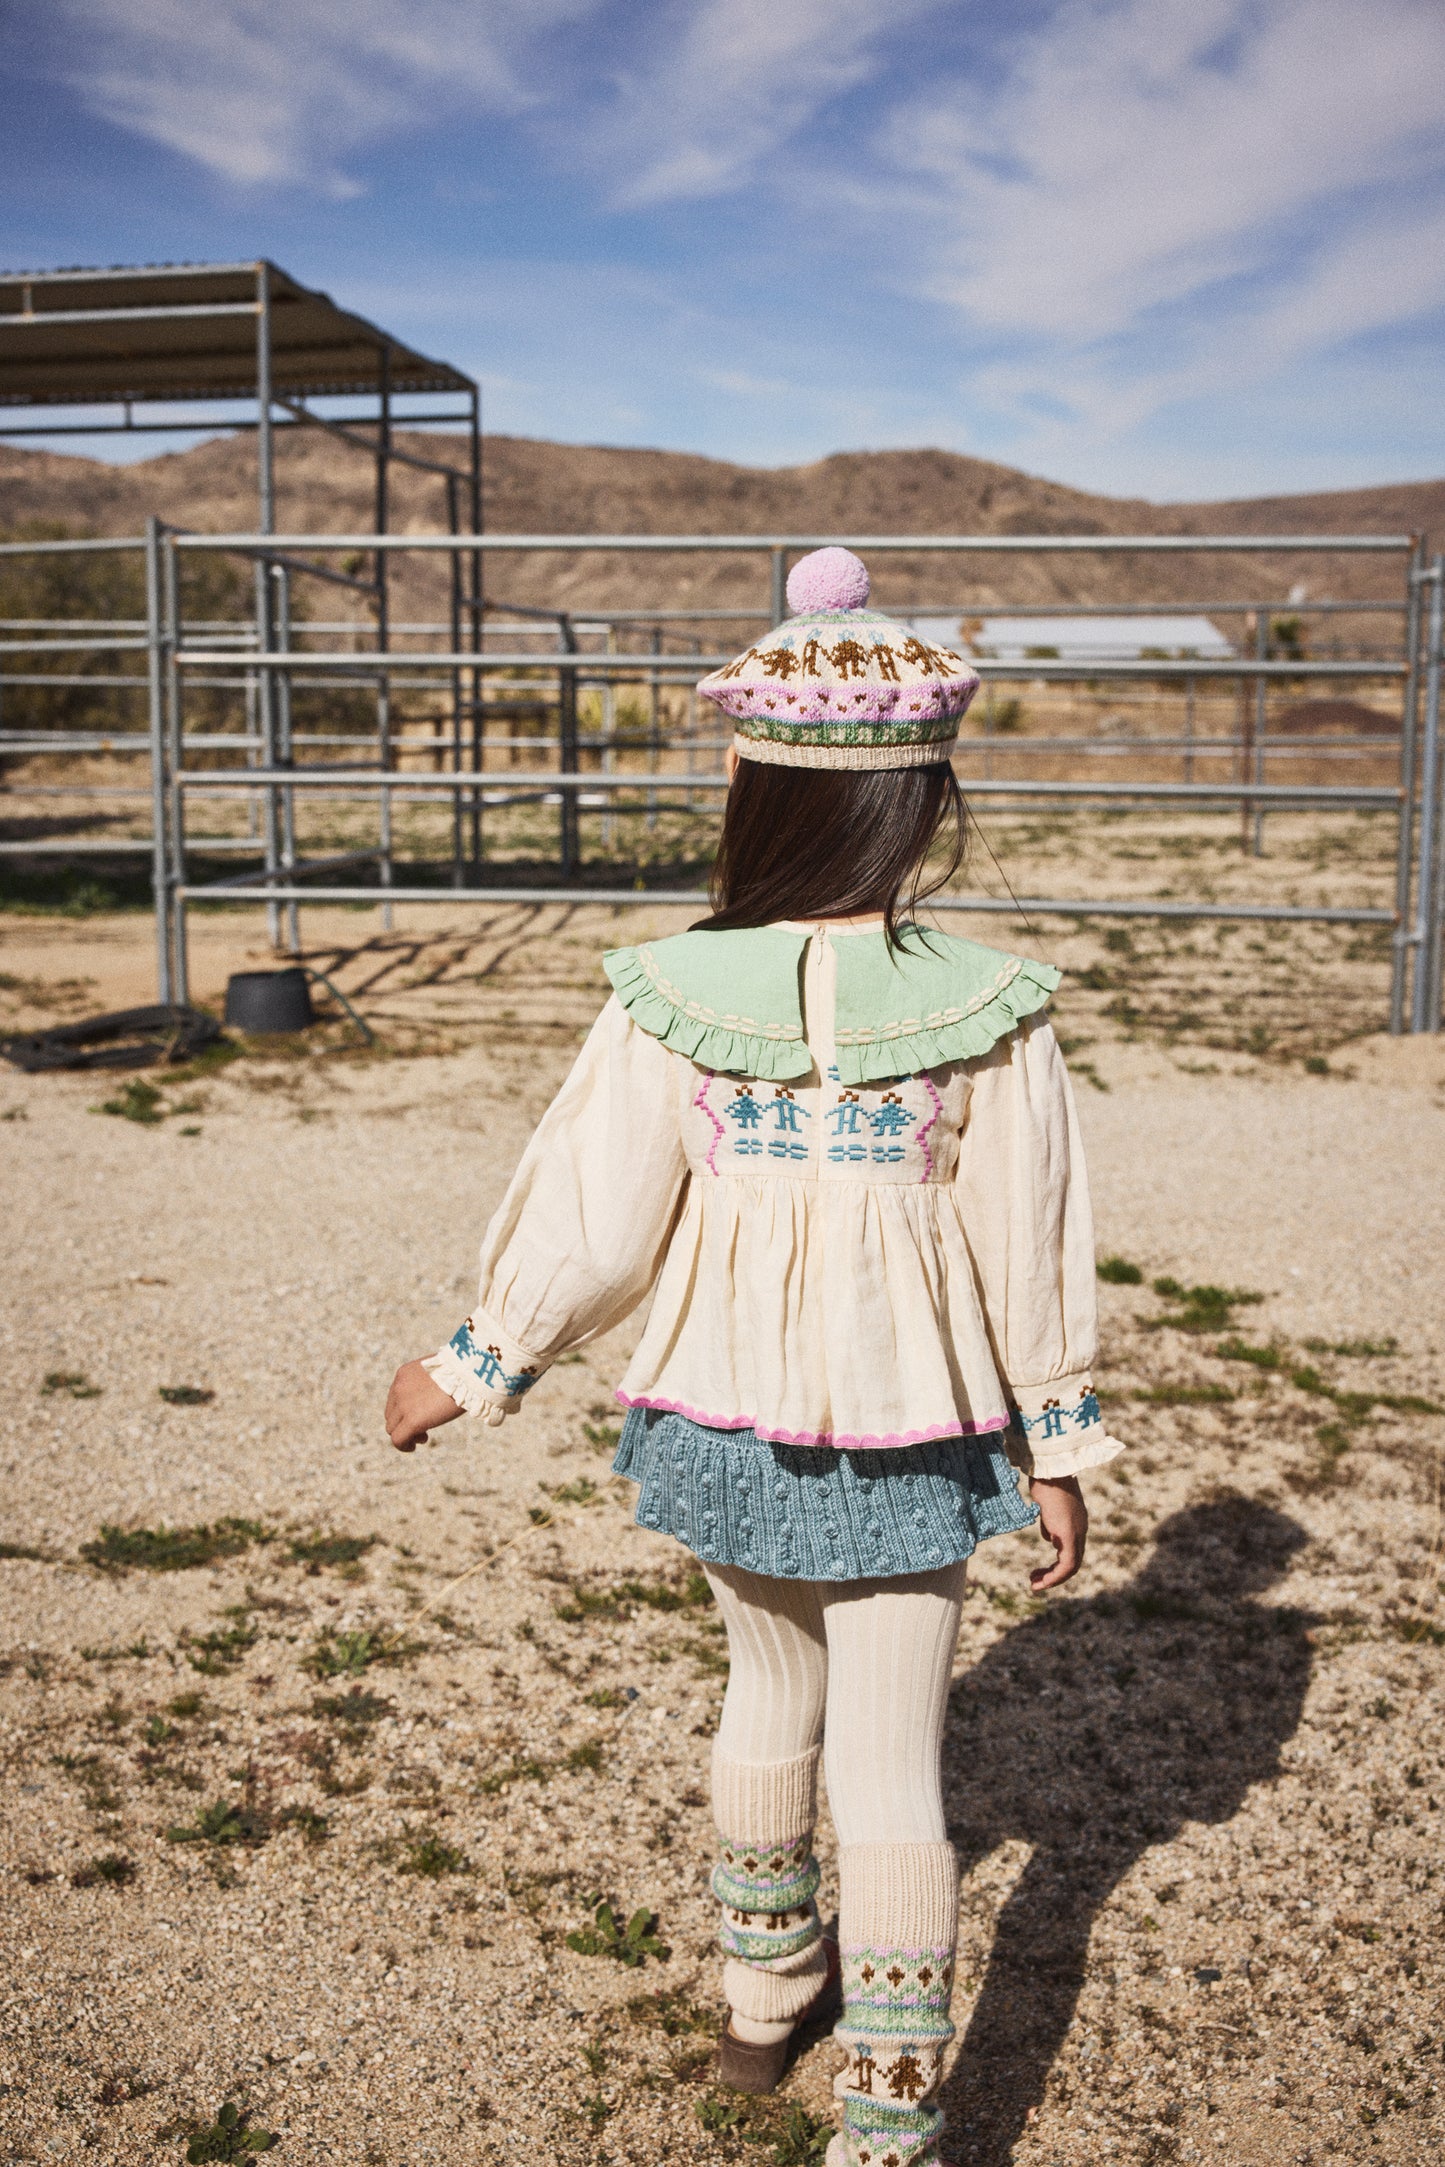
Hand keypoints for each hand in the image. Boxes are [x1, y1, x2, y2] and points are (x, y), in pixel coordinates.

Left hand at [385, 1360, 464, 1452]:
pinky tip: (412, 1447)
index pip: (395, 1397)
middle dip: (404, 1423)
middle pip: (391, 1413)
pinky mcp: (412, 1421)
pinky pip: (398, 1440)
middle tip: (423, 1429)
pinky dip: (403, 1446)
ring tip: (423, 1437)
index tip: (421, 1413)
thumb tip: (435, 1393)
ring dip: (406, 1434)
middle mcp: (399, 1388)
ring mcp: (403, 1405)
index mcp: (405, 1374)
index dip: (405, 1409)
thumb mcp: (438, 1372)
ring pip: (392, 1428)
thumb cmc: (463, 1371)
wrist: (467, 1374)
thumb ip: (429, 1382)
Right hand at [1028, 1475, 1087, 1589]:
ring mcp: (1076, 1533)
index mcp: (1076, 1522)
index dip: (1057, 1564)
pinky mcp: (1069, 1535)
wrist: (1050, 1469)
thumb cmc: (1045, 1481)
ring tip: (1035, 1585)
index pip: (1071, 1550)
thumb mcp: (1046, 1505)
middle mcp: (1080, 1529)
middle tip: (1036, 1582)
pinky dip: (1055, 1577)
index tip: (1040, 1569)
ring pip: (1071, 1567)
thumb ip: (1049, 1522)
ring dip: (1053, 1579)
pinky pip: (1067, 1564)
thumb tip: (1049, 1537)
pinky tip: (1041, 1581)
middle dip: (1054, 1575)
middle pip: (1073, 1562)